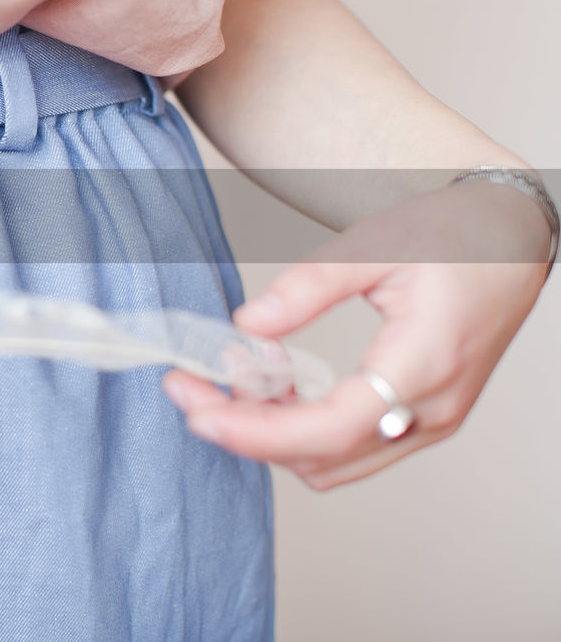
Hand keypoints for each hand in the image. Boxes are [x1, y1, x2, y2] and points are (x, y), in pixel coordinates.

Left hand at [162, 179, 550, 489]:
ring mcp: (429, 420)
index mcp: (424, 363)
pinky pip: (350, 447)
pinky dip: (300, 429)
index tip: (199, 411)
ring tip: (227, 378)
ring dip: (270, 434)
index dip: (258, 430)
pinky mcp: (419, 417)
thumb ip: (309, 285)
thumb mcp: (374, 244)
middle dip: (246, 432)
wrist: (511, 239)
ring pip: (333, 463)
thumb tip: (248, 324)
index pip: (331, 427)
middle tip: (188, 387)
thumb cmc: (453, 236)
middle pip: (322, 457)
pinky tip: (271, 382)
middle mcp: (430, 408)